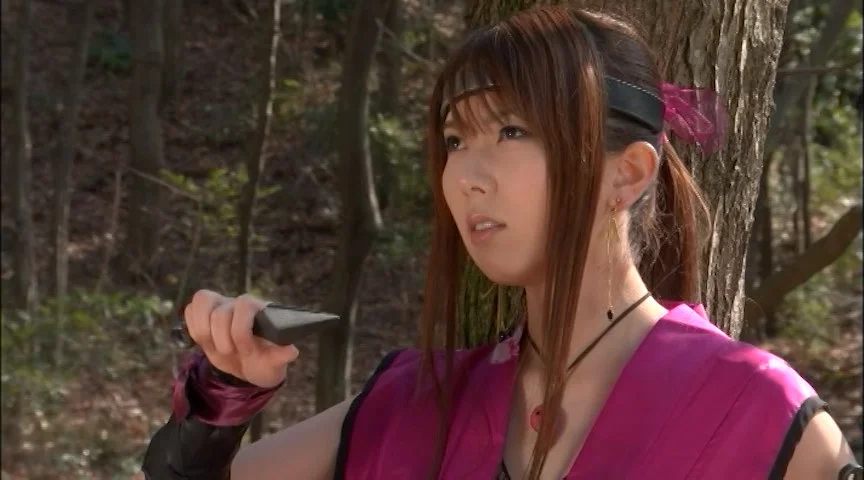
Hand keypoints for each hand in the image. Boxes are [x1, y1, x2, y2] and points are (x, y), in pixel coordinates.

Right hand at [184, 290, 298, 388]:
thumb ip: (280, 357)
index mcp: (260, 311)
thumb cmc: (264, 362)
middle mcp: (239, 304)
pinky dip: (192, 328)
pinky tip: (205, 341)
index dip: (241, 331)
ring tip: (215, 347)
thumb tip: (291, 351)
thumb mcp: (274, 365)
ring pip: (200, 302)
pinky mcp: (203, 314)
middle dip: (223, 340)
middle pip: (220, 312)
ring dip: (203, 332)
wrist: (247, 367)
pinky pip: (190, 310)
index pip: (244, 305)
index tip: (246, 351)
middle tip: (231, 353)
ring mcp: (220, 307)